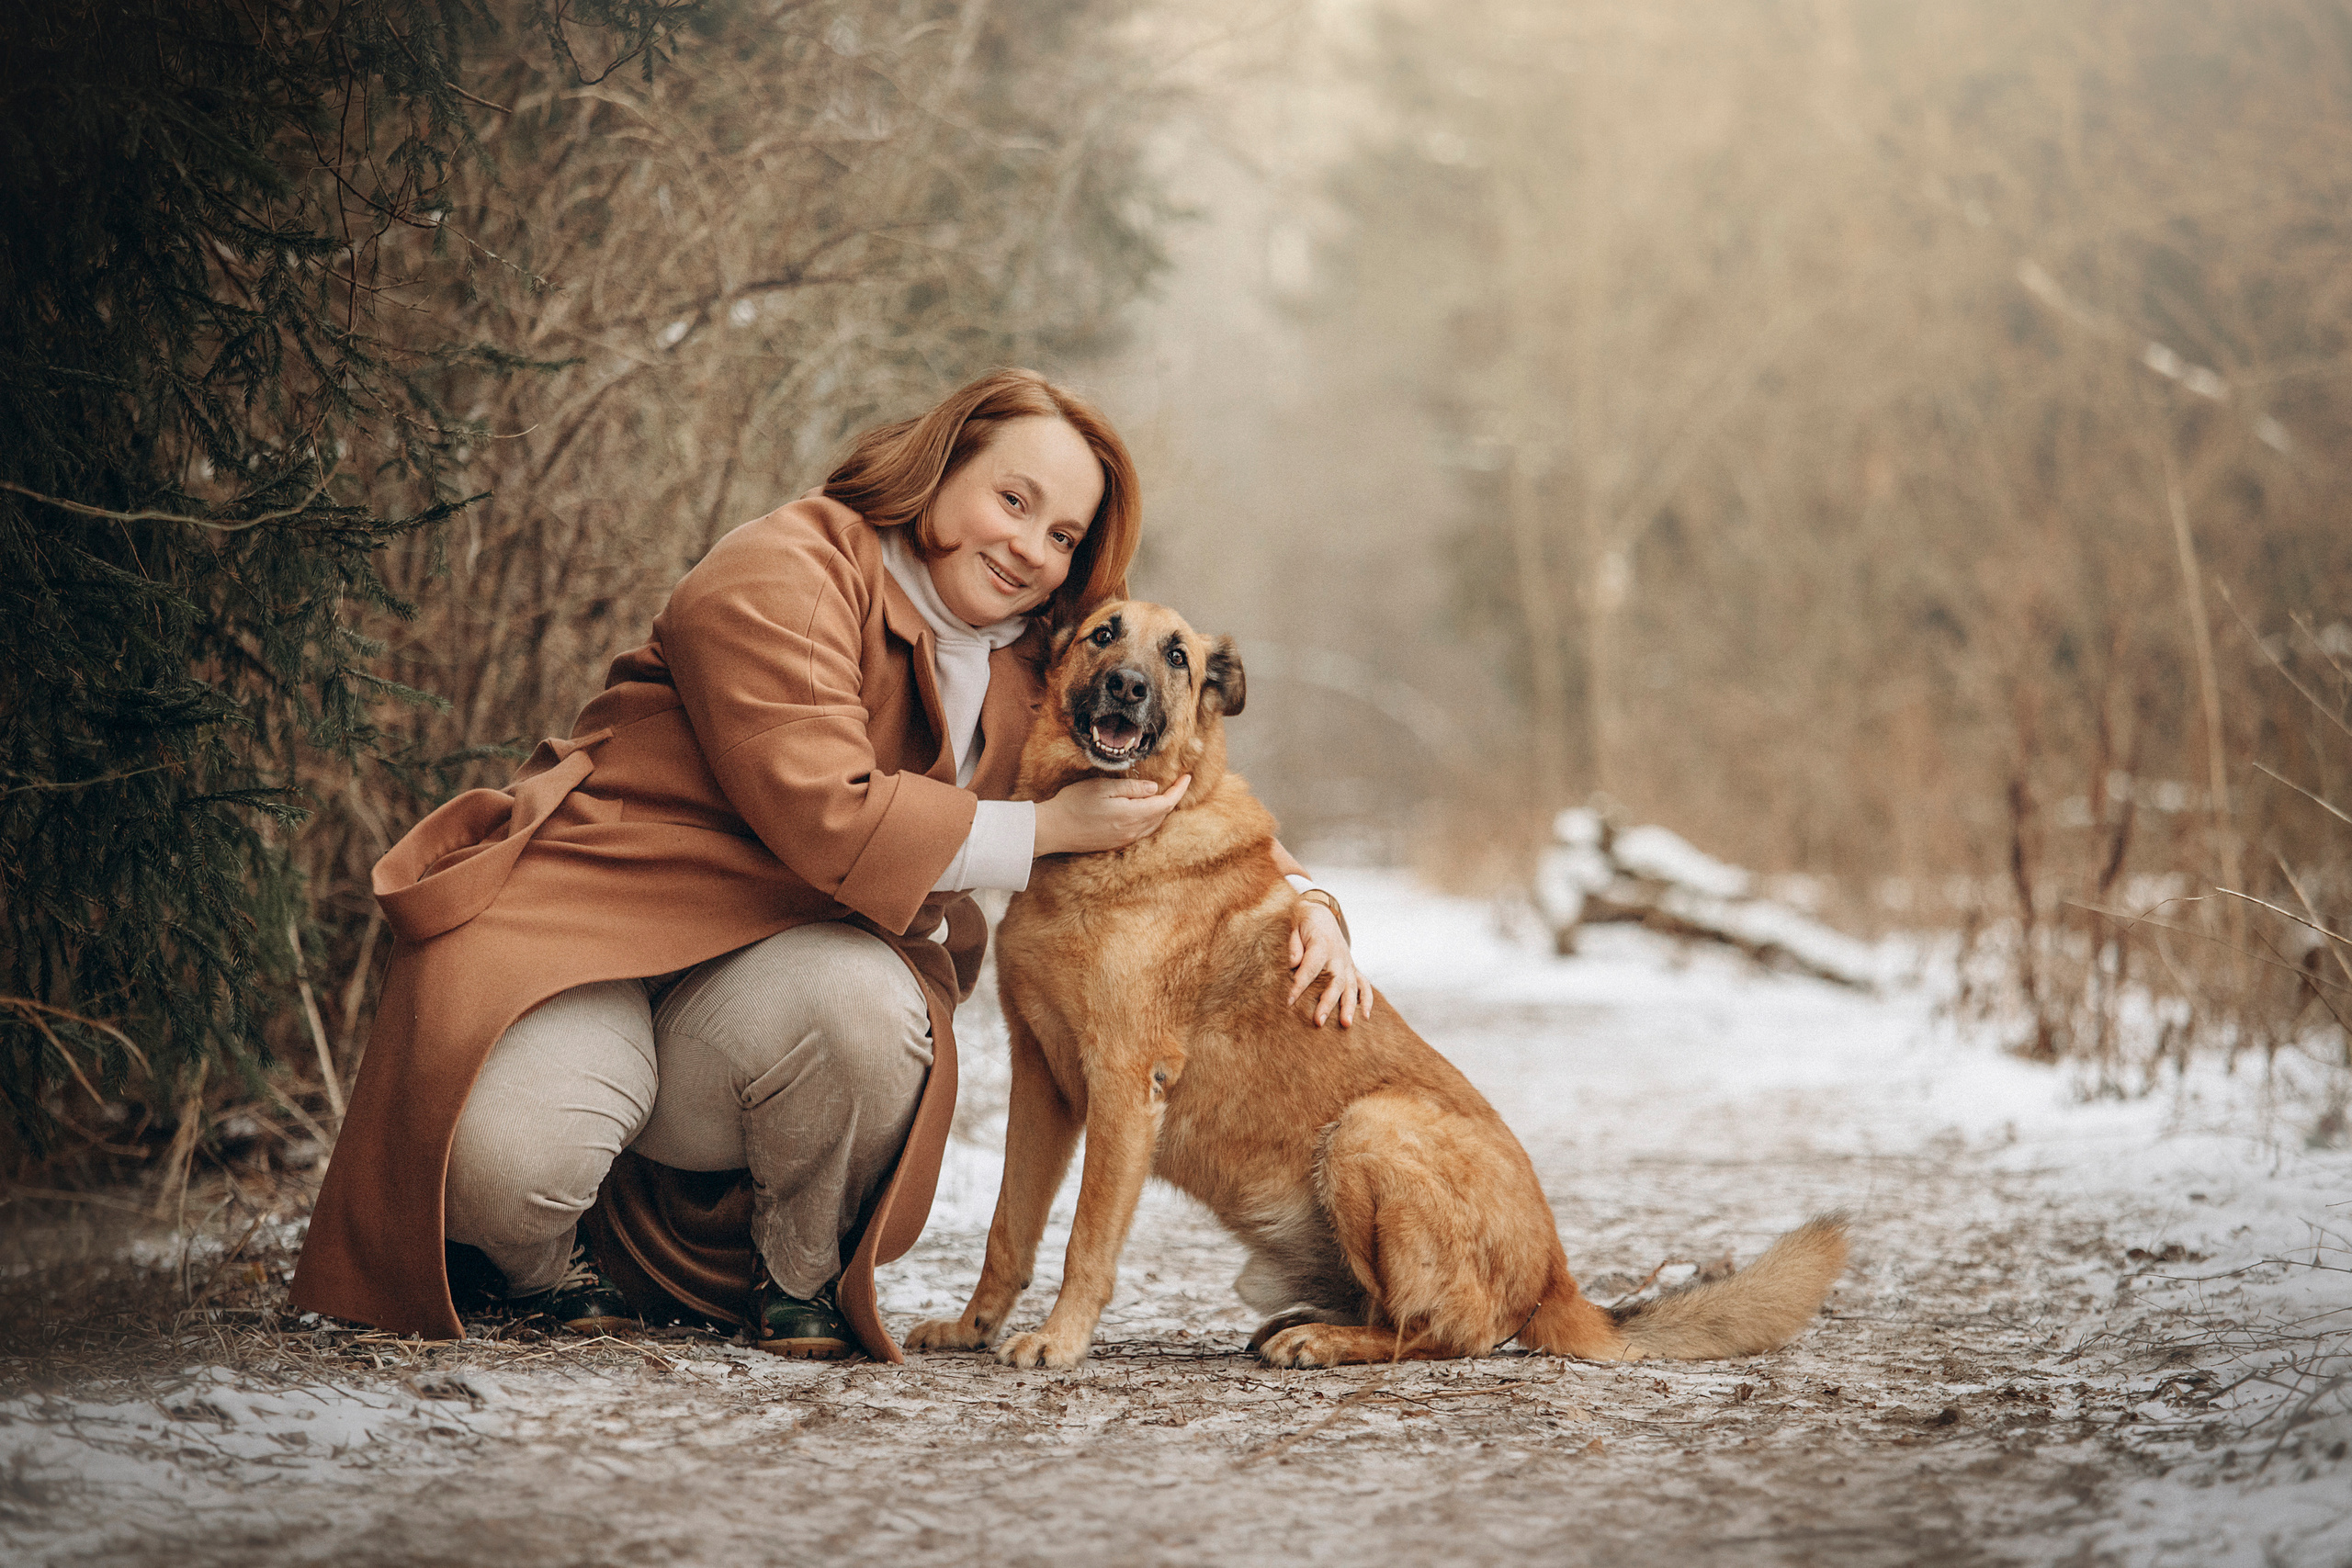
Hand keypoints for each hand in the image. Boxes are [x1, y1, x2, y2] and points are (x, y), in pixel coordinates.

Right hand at [1033, 774, 1191, 855]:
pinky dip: (1151, 819)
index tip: (1187, 777)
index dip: (1179, 790)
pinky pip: (1142, 831)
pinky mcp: (1116, 844)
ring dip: (1162, 810)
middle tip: (1178, 782)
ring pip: (1154, 824)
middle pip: (1162, 815)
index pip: (1166, 803)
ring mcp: (1124, 840)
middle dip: (1173, 798)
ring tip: (1166, 795)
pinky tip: (1147, 811)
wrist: (1053, 829)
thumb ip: (1132, 788)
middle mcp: (1132, 831)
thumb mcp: (1103, 788)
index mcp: (1132, 815)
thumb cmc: (1074, 803)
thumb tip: (1154, 789)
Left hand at [1287, 901, 1371, 1027]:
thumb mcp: (1295, 926)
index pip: (1310, 967)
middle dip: (1327, 1003)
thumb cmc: (1304, 921)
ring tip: (1346, 1024)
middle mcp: (1338, 955)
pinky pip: (1364, 984)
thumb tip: (1293, 964)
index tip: (1289, 1001)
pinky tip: (1365, 1017)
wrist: (1321, 912)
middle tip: (1318, 1022)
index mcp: (1322, 944)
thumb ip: (1294, 946)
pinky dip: (1367, 1000)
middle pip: (1335, 982)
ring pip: (1351, 986)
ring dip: (1349, 1006)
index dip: (1300, 985)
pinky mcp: (1352, 967)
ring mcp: (1348, 963)